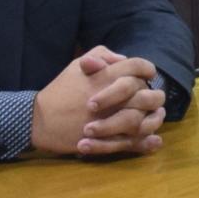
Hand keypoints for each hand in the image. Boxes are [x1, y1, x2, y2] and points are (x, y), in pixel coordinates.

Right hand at [34, 49, 164, 158]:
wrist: (41, 120)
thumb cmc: (60, 91)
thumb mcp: (76, 66)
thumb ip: (100, 56)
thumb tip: (122, 58)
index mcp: (105, 76)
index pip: (136, 66)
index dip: (146, 68)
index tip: (149, 73)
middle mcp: (113, 97)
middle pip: (147, 94)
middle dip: (155, 94)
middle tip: (156, 96)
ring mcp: (112, 120)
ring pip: (145, 119)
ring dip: (155, 117)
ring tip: (158, 115)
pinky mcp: (108, 140)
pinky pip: (135, 141)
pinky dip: (148, 141)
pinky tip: (155, 138)